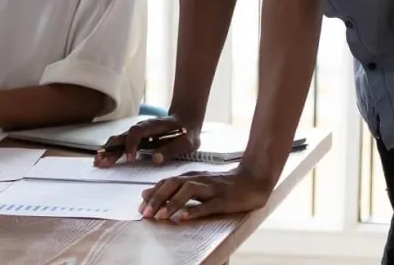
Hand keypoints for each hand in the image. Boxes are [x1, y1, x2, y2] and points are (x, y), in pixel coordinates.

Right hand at [94, 116, 198, 166]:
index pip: (137, 133)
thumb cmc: (187, 132)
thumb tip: (155, 159)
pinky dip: (112, 150)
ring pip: (119, 140)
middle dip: (111, 149)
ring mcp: (138, 133)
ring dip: (108, 150)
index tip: (130, 159)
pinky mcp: (137, 139)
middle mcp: (142, 128)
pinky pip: (122, 143)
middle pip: (123, 136)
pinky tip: (104, 158)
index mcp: (153, 127)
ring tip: (98, 161)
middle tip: (101, 161)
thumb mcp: (186, 142)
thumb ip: (171, 149)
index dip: (132, 145)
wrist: (186, 120)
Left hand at [139, 166, 272, 220]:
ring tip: (161, 216)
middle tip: (145, 212)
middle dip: (157, 199)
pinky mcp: (224, 199)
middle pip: (173, 185)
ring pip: (187, 192)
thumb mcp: (198, 183)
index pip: (167, 182)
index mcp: (190, 176)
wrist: (253, 179)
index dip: (152, 193)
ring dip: (172, 204)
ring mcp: (211, 189)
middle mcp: (198, 179)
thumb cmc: (223, 184)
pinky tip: (184, 217)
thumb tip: (149, 193)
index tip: (140, 205)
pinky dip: (195, 210)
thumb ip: (177, 188)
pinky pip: (208, 205)